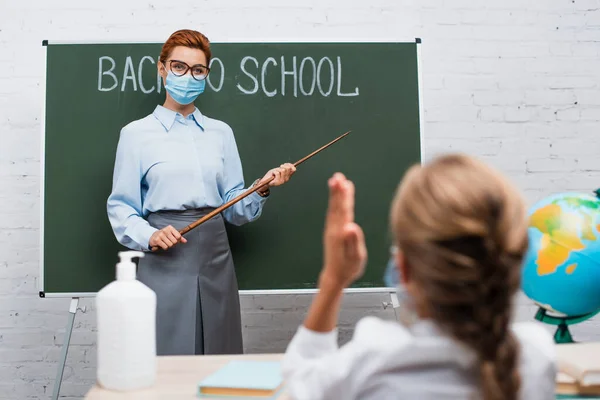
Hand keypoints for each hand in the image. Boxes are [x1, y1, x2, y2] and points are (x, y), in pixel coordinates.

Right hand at [149, 225, 186, 250]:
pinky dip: (165, 247)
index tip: (175, 239)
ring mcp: (160, 235)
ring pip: (170, 245)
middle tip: (170, 242)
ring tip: (166, 243)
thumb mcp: (172, 234)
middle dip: (173, 244)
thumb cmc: (164, 235)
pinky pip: (165, 247)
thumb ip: (179, 238)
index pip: (178, 236)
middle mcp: (165, 230)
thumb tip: (185, 241)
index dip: (178, 240)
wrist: (153, 236)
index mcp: (170, 228)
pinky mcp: (157, 240)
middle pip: (175, 241)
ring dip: (169, 246)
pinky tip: (162, 244)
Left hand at [258, 163, 296, 187]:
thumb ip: (285, 168)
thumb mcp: (279, 170)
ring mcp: (282, 181)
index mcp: (288, 176)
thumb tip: (292, 165)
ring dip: (277, 169)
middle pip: (288, 168)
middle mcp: (286, 179)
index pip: (293, 169)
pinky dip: (274, 172)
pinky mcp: (277, 182)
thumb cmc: (272, 174)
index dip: (290, 165)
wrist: (265, 181)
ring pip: (282, 170)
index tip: (284, 164)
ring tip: (275, 172)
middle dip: (282, 166)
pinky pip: (277, 173)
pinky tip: (272, 174)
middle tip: (279, 168)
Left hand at [321, 173, 366, 288]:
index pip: (344, 211)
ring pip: (333, 208)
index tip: (344, 183)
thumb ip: (354, 242)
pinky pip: (333, 213)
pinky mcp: (331, 231)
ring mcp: (331, 229)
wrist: (334, 276)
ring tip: (336, 180)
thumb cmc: (348, 268)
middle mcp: (334, 229)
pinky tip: (337, 196)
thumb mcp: (355, 257)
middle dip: (338, 191)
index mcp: (341, 233)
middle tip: (338, 176)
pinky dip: (335, 202)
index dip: (344, 197)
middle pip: (337, 206)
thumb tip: (351, 226)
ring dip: (335, 194)